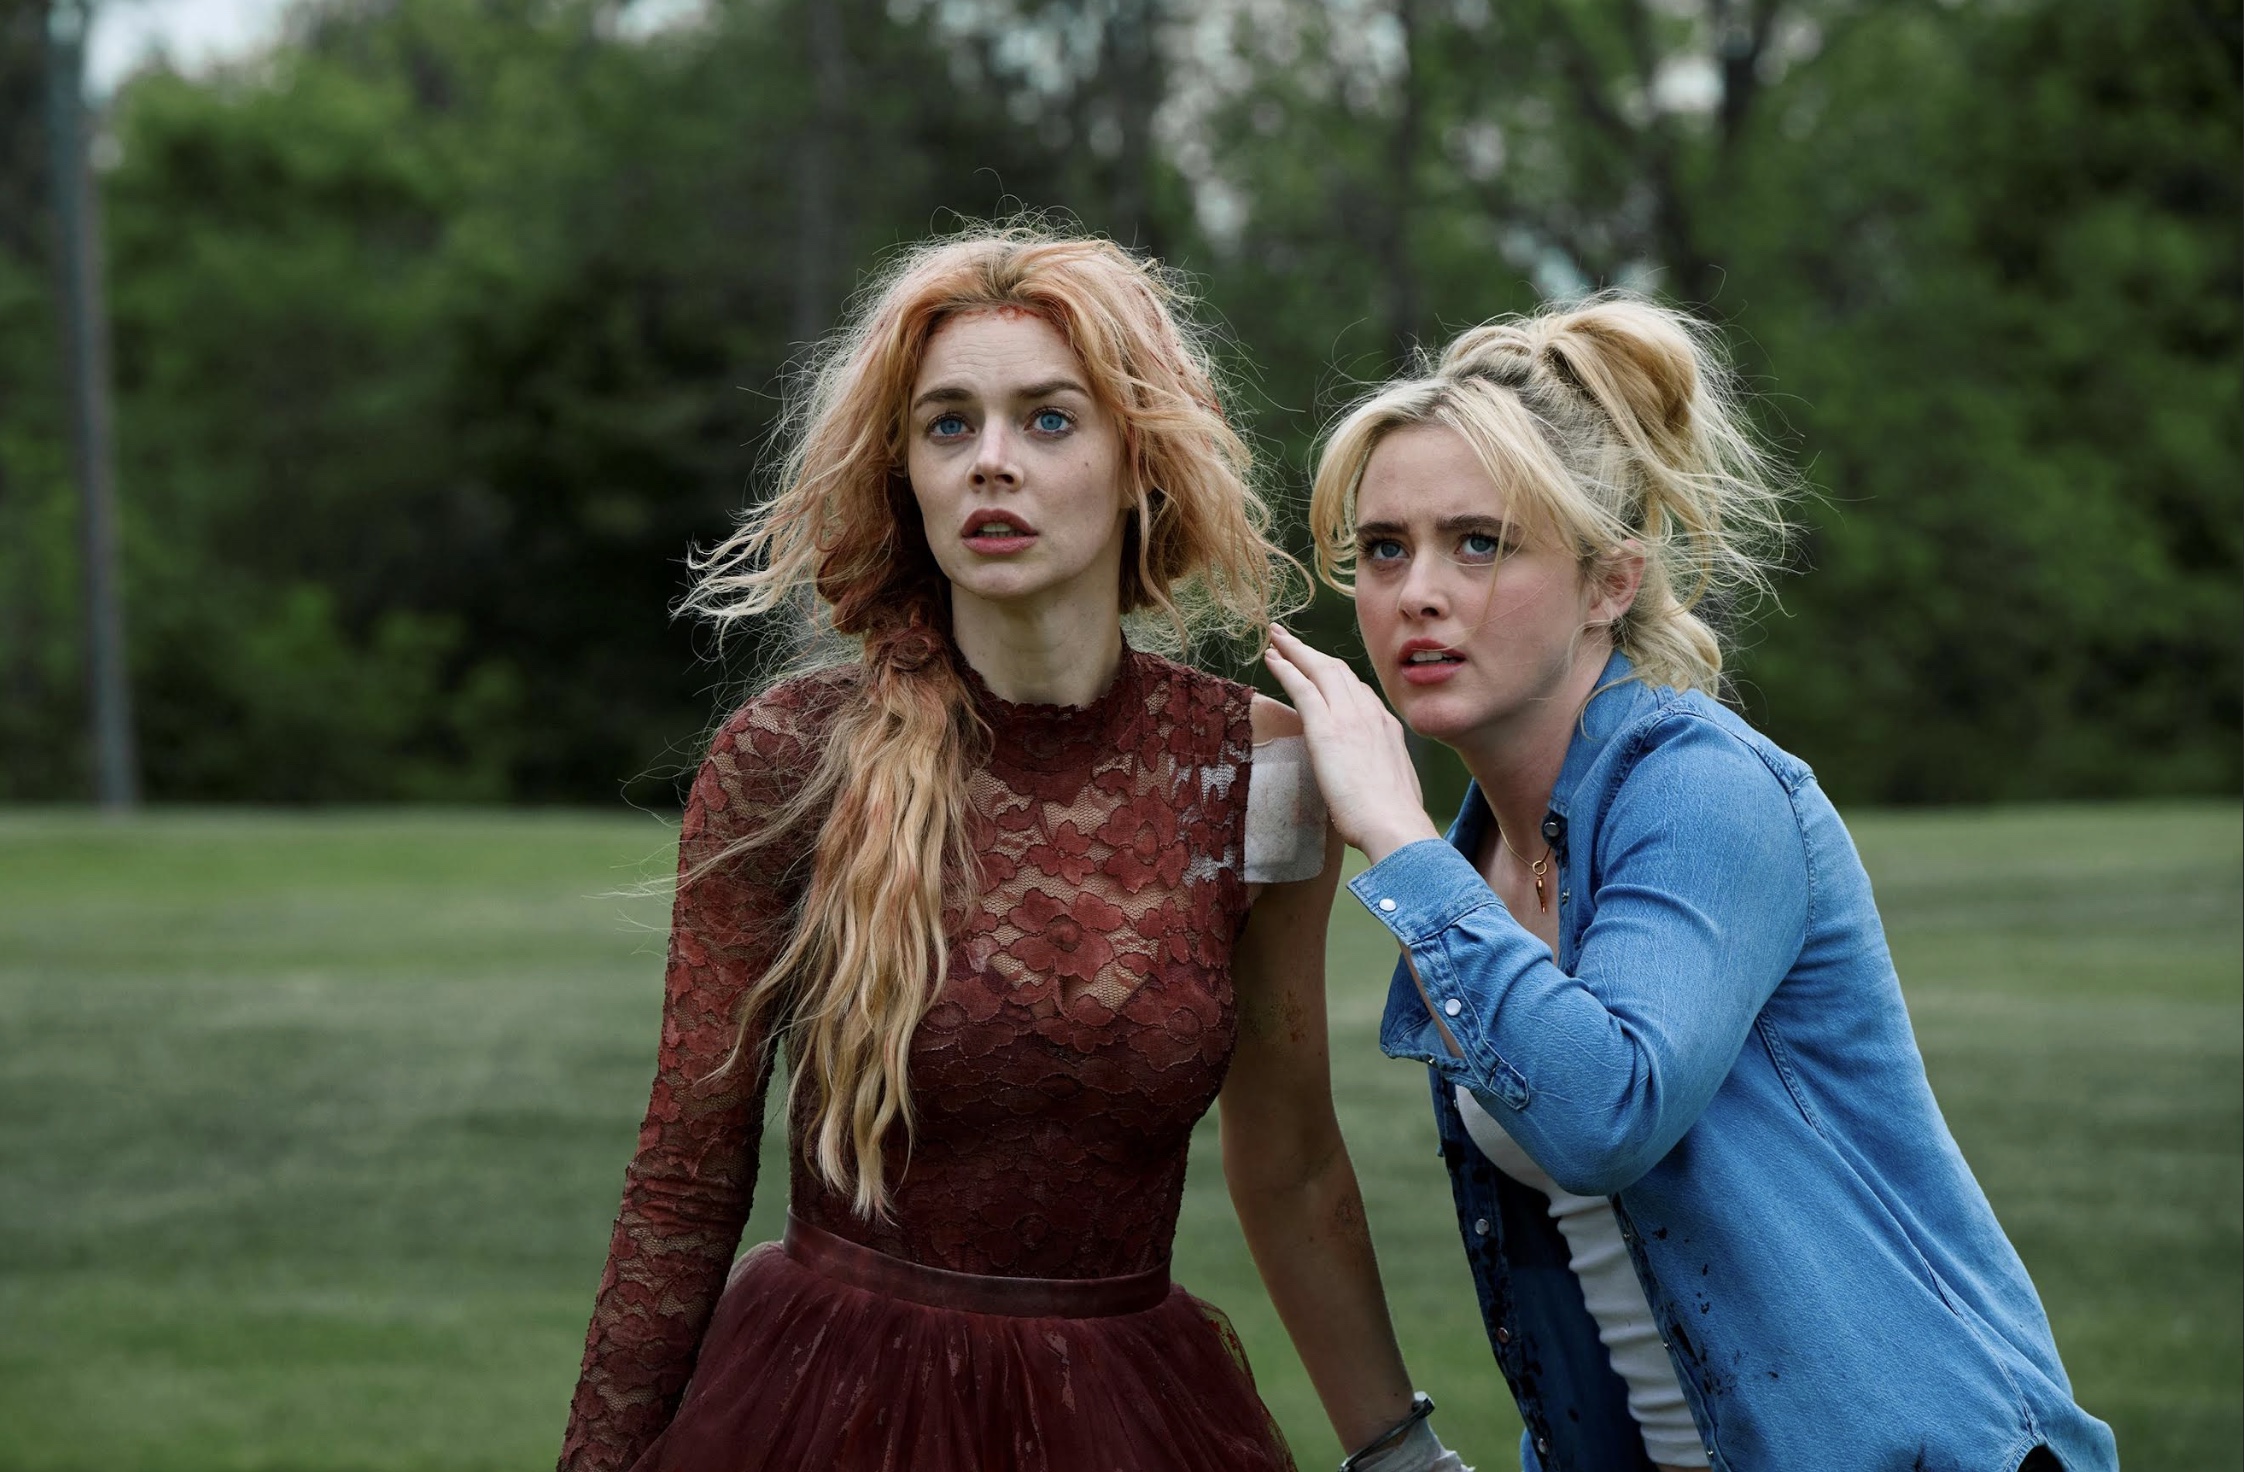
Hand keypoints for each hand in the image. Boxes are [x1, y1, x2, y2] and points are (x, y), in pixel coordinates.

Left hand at [1263, 626, 1441, 863]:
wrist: (1394, 825)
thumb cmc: (1393, 820)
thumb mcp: (1394, 786)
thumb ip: (1380, 772)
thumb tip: (1370, 781)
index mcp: (1386, 727)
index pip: (1358, 690)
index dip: (1335, 675)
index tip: (1319, 667)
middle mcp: (1369, 713)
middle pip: (1337, 670)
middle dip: (1312, 652)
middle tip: (1289, 639)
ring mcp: (1349, 717)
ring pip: (1319, 670)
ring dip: (1294, 651)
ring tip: (1275, 638)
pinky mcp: (1326, 728)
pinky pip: (1302, 687)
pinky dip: (1286, 668)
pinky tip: (1271, 659)